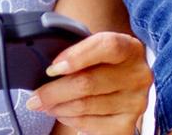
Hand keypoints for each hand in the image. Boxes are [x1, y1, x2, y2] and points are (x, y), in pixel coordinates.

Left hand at [26, 32, 151, 134]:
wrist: (121, 82)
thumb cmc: (100, 61)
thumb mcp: (93, 46)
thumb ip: (76, 49)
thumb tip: (49, 68)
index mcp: (129, 48)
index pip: (107, 46)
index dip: (77, 56)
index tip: (52, 68)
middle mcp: (137, 75)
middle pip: (88, 83)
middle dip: (53, 92)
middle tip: (34, 98)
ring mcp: (135, 102)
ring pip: (86, 106)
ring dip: (58, 107)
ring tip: (45, 104)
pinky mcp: (129, 124)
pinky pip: (91, 125)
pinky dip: (70, 120)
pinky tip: (62, 113)